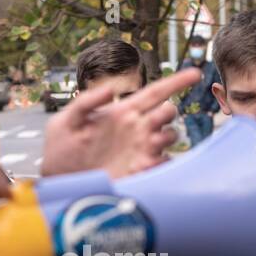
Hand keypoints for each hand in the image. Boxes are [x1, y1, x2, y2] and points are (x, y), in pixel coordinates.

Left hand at [41, 68, 200, 178]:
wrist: (60, 182)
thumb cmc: (60, 149)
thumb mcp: (65, 121)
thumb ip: (85, 102)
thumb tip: (111, 90)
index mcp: (122, 112)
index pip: (155, 92)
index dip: (176, 81)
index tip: (196, 73)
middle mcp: (136, 129)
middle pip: (167, 113)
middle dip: (168, 112)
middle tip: (156, 118)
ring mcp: (140, 150)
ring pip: (170, 136)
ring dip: (167, 135)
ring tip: (151, 142)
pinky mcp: (140, 171)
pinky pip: (163, 163)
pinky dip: (163, 160)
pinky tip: (150, 162)